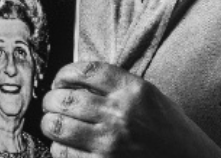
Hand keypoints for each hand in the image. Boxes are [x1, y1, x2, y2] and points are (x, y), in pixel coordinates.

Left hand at [41, 61, 220, 157]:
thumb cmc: (170, 132)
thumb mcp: (150, 97)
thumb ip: (117, 87)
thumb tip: (76, 83)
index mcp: (133, 90)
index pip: (85, 70)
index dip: (64, 74)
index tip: (60, 81)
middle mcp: (120, 114)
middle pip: (65, 98)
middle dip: (51, 100)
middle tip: (51, 103)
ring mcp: (110, 142)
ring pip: (58, 125)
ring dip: (50, 123)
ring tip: (53, 123)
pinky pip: (64, 153)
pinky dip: (58, 148)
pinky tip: (65, 146)